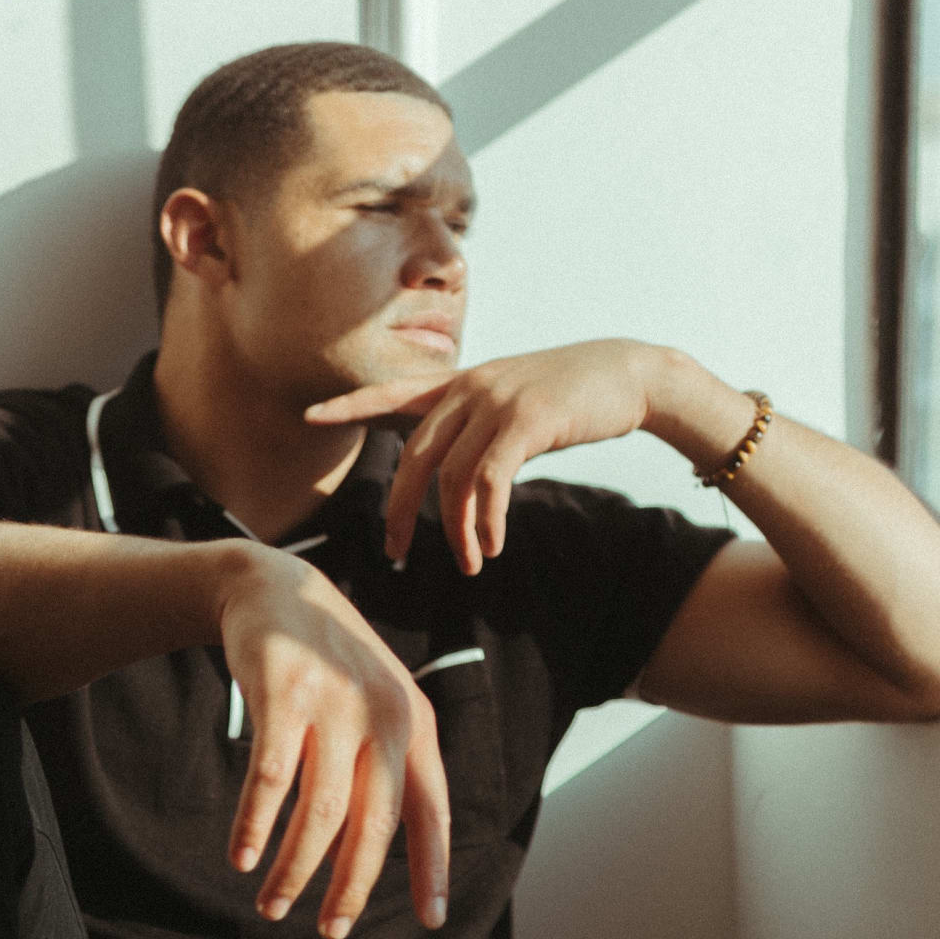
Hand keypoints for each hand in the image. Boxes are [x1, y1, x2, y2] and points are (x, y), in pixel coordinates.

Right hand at [216, 547, 451, 936]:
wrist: (275, 588)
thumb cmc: (328, 666)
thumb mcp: (374, 705)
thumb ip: (382, 769)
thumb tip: (366, 856)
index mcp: (414, 724)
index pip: (431, 809)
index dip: (433, 867)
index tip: (432, 920)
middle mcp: (383, 714)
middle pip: (374, 824)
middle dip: (351, 887)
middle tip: (330, 931)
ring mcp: (334, 702)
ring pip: (320, 812)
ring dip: (294, 868)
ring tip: (273, 905)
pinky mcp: (282, 693)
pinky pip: (269, 779)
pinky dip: (255, 826)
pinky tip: (243, 858)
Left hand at [306, 338, 667, 574]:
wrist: (630, 374)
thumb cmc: (572, 396)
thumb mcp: (515, 404)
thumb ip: (480, 427)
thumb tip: (460, 473)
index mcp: (460, 383)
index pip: (393, 392)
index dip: (351, 404)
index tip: (310, 414)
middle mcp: (469, 388)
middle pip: (415, 456)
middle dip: (400, 510)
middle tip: (394, 552)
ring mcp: (496, 401)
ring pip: (453, 479)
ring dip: (457, 530)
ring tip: (469, 564)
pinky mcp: (527, 420)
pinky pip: (490, 481)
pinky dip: (486, 520)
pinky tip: (492, 545)